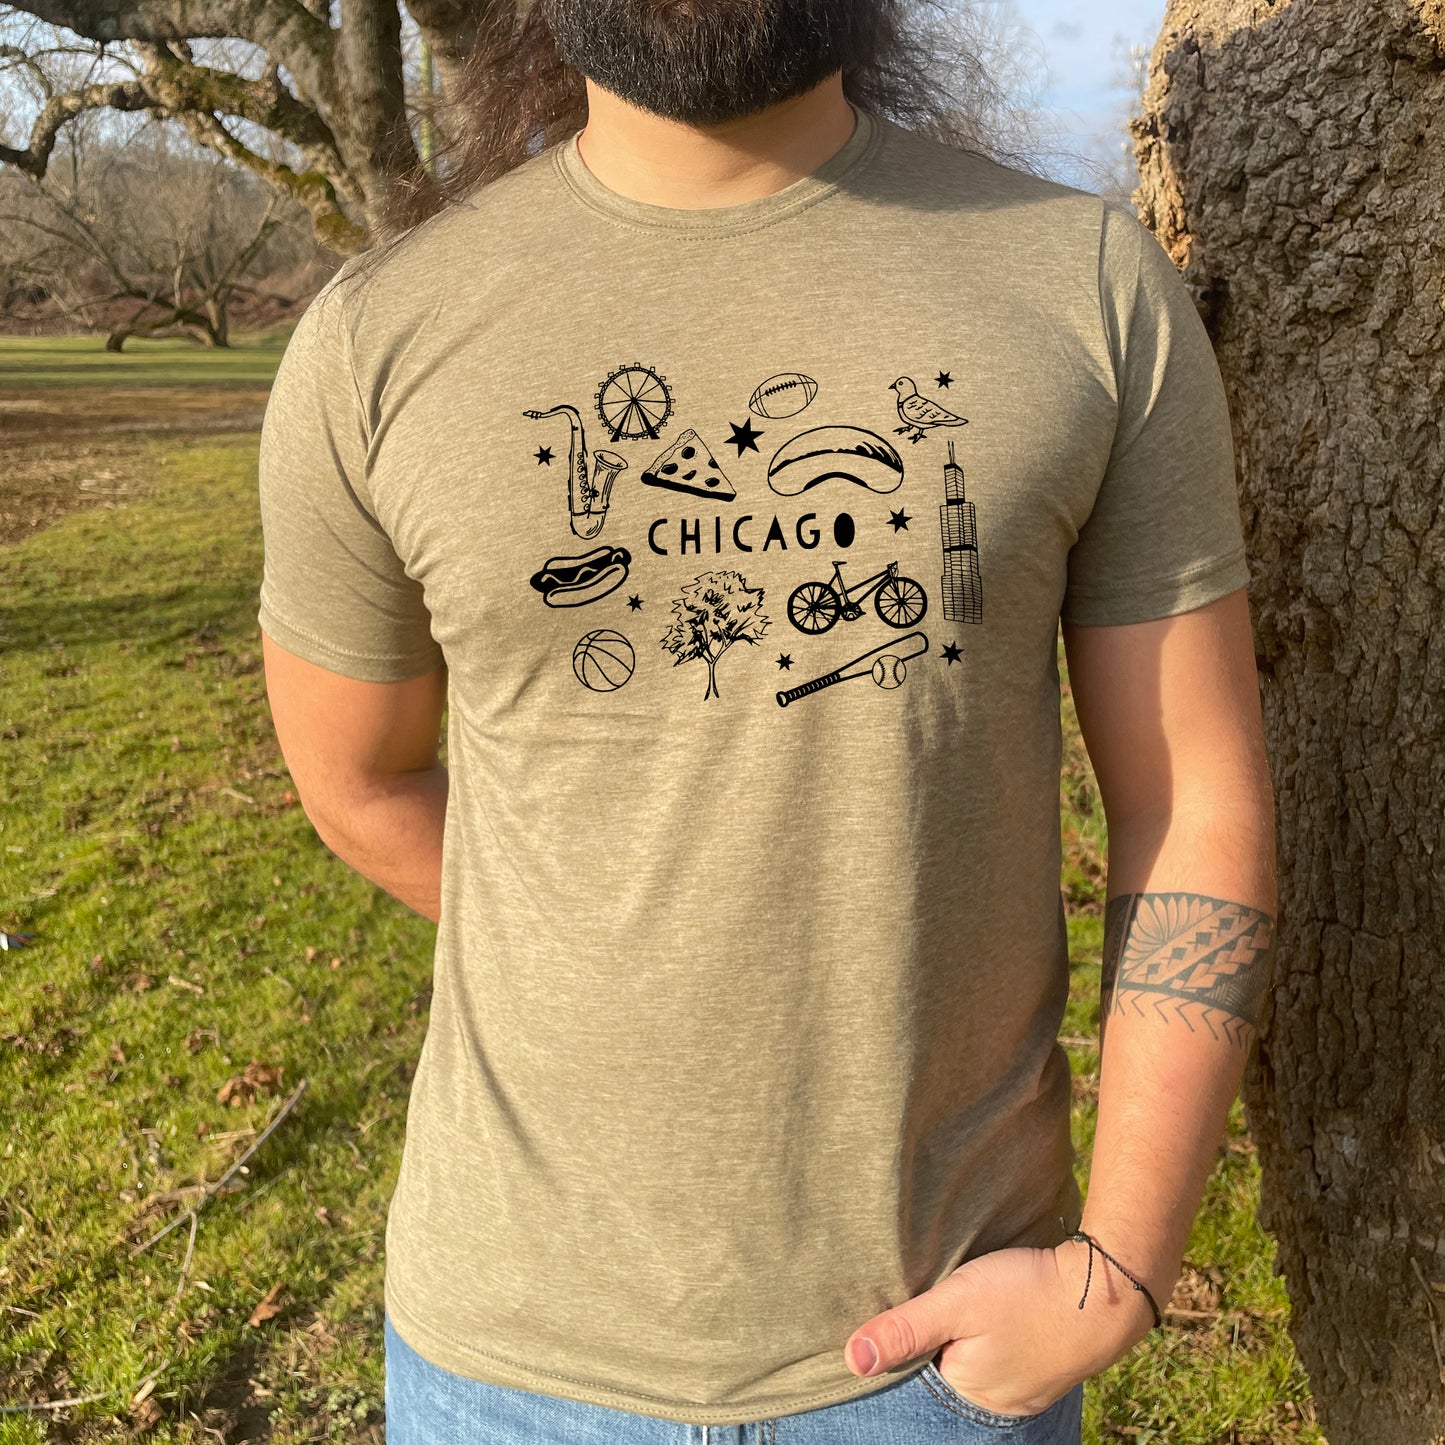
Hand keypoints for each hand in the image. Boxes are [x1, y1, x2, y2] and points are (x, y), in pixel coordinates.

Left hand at [842, 1240, 1160, 1416]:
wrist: (1107, 1290)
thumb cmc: (1027, 1294)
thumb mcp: (958, 1302)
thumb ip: (906, 1329)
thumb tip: (852, 1360)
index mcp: (967, 1394)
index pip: (915, 1379)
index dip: (902, 1348)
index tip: (897, 1318)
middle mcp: (995, 1404)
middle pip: (945, 1376)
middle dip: (932, 1348)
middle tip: (933, 1310)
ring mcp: (1024, 1389)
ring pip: (975, 1367)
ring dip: (963, 1344)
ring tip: (960, 1314)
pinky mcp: (1043, 1368)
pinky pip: (1003, 1361)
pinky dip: (990, 1343)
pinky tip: (991, 1321)